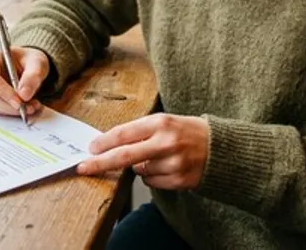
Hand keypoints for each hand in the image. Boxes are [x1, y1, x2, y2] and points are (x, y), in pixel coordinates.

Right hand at [0, 46, 47, 116]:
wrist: (29, 66)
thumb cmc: (29, 60)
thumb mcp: (37, 62)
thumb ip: (32, 76)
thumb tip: (24, 95)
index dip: (3, 91)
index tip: (20, 101)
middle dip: (10, 105)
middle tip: (29, 108)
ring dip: (13, 110)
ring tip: (32, 107)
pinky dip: (13, 112)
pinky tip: (27, 108)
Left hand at [76, 114, 209, 190]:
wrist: (221, 147)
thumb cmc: (187, 131)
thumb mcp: (165, 122)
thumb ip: (139, 132)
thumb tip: (108, 145)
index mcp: (160, 122)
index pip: (124, 133)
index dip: (104, 142)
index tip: (90, 149)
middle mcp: (166, 142)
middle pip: (124, 156)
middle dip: (100, 163)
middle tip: (84, 167)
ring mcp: (174, 163)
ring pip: (139, 171)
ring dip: (139, 167)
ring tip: (158, 157)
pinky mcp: (180, 180)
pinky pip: (152, 182)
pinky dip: (153, 177)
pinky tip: (166, 167)